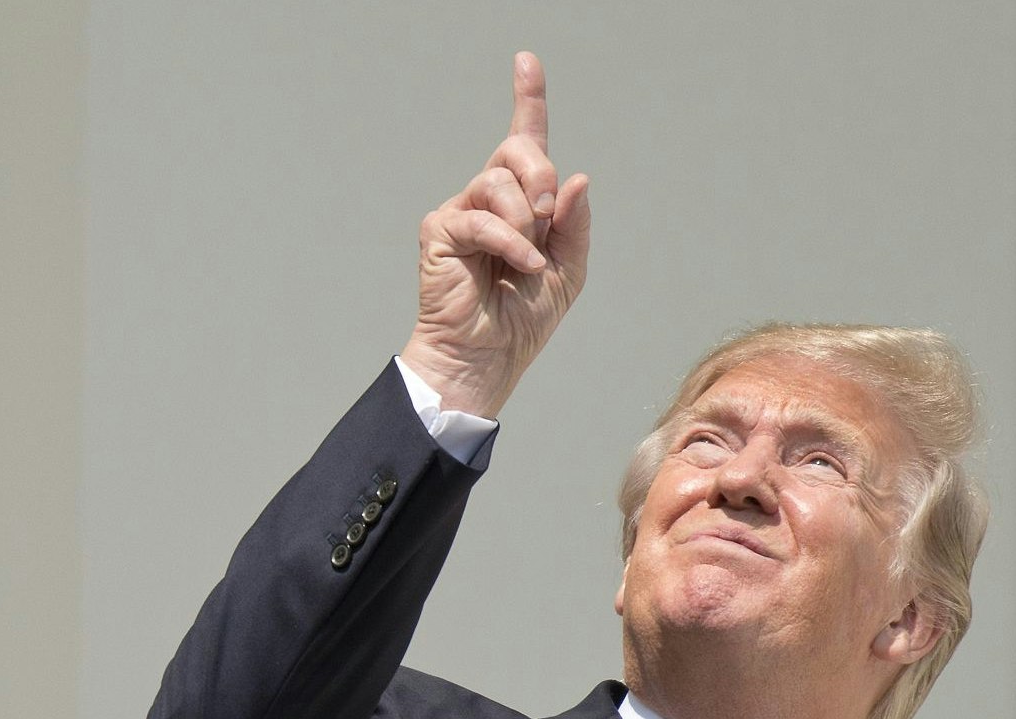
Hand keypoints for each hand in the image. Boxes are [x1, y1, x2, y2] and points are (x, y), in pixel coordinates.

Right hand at [399, 51, 590, 419]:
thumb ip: (574, 223)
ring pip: (498, 181)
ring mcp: (462, 212)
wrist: (486, 359)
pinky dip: (510, 242)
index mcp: (522, 203)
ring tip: (528, 257)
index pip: (525, 140)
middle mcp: (488, 199)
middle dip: (541, 174)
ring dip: (525, 219)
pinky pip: (482, 217)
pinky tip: (520, 266)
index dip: (526, 98)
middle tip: (548, 214)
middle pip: (517, 148)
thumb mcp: (569, 268)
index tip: (525, 61)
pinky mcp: (440, 232)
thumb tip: (575, 177)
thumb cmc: (521, 320)